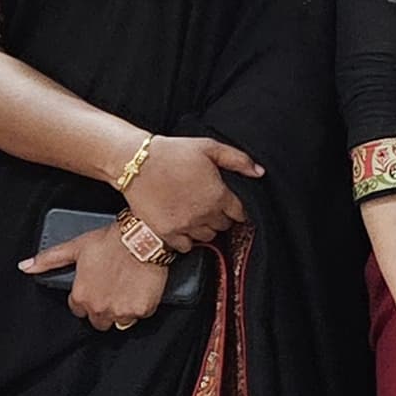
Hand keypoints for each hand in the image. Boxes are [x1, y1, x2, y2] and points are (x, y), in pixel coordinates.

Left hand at [25, 218, 175, 333]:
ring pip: (119, 321)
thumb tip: (25, 266)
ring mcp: (122, 311)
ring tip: (126, 290)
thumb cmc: (110, 241)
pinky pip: (139, 316)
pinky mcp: (142, 310)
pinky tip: (140, 290)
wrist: (143, 237)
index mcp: (81, 296)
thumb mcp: (76, 247)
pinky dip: (140, 306)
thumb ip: (49, 260)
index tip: (95, 287)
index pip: (78, 310)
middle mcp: (99, 308)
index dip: (86, 298)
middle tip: (111, 290)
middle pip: (98, 321)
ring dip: (121, 310)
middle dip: (103, 308)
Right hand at [125, 136, 259, 249]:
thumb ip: (238, 160)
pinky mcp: (167, 233)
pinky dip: (187, 239)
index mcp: (219, 195)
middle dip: (220, 217)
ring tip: (196, 215)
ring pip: (207, 237)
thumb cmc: (173, 152)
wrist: (136, 163)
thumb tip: (259, 172)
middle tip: (210, 207)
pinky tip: (183, 225)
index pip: (239, 214)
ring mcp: (185, 226)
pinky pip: (186, 247)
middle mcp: (205, 214)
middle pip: (223, 226)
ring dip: (205, 228)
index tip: (229, 206)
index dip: (236, 209)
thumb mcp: (209, 148)